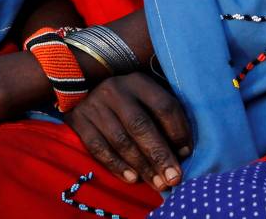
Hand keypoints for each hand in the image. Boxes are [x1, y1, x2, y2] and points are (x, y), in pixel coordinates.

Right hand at [63, 73, 191, 192]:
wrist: (82, 92)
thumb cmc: (126, 102)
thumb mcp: (145, 100)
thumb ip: (162, 119)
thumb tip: (183, 153)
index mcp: (139, 82)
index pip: (163, 105)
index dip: (178, 131)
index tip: (187, 154)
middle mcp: (116, 90)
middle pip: (141, 126)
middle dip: (160, 155)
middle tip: (174, 178)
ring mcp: (95, 105)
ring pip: (121, 140)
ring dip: (142, 166)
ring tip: (157, 183)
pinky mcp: (78, 120)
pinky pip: (99, 148)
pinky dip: (117, 166)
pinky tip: (132, 179)